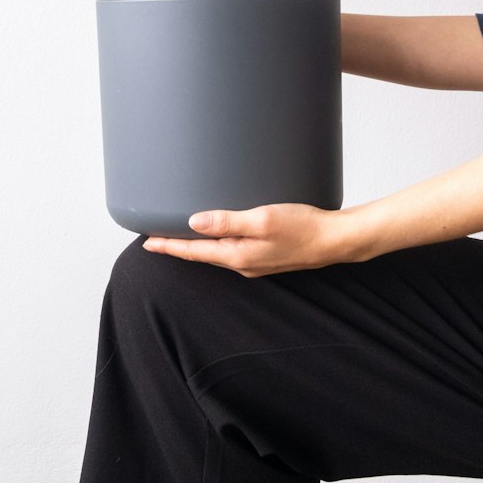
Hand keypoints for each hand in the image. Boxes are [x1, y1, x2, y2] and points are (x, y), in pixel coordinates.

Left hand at [142, 203, 359, 275]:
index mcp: (238, 255)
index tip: (147, 242)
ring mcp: (255, 261)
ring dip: (197, 244)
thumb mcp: (262, 219)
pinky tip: (218, 231)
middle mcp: (243, 262)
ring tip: (180, 234)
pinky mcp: (266, 254)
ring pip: (217, 253)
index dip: (169, 245)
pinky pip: (233, 249)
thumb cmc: (303, 228)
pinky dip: (217, 242)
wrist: (335, 240)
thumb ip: (228, 221)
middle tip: (156, 238)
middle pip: (202, 255)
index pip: (194, 252)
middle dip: (178, 246)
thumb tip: (194, 221)